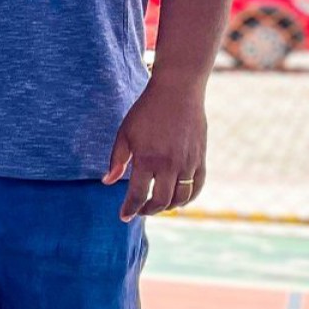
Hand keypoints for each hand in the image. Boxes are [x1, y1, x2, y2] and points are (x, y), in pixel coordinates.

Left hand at [103, 69, 208, 220]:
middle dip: (148, 211)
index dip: (129, 209)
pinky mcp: (200, 158)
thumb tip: (108, 182)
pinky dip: (188, 198)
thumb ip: (117, 160)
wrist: (178, 91)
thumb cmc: (147, 111)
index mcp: (147, 159)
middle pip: (160, 202)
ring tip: (157, 205)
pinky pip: (197, 187)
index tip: (124, 216)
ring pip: (180, 198)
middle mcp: (169, 165)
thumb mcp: (125, 133)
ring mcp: (188, 163)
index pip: (137, 195)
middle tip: (140, 211)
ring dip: (168, 207)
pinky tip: (178, 199)